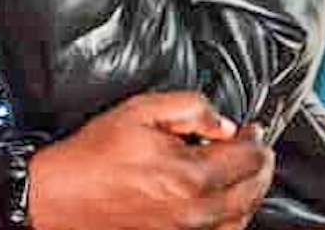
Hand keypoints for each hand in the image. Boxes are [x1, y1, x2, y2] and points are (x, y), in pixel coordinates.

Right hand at [27, 91, 274, 229]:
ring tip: (250, 170)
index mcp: (189, 173)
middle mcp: (195, 209)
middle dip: (261, 164)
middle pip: (251, 189)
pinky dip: (236, 215)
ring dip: (253, 190)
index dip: (255, 138)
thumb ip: (187, 108)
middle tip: (260, 146)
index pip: (246, 157)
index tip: (254, 127)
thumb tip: (222, 122)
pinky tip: (229, 200)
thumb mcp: (138, 110)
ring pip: (242, 215)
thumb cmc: (95, 153)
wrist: (64, 194)